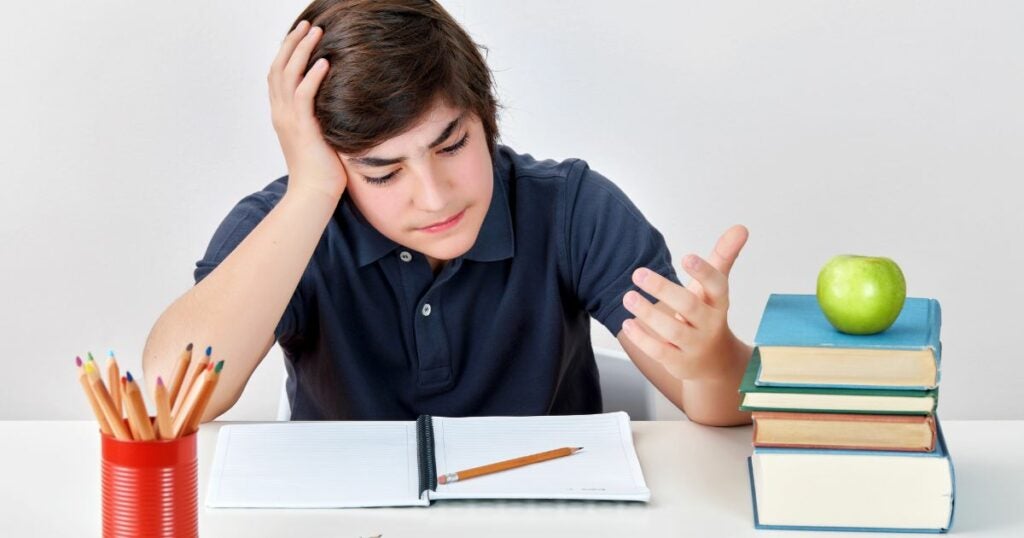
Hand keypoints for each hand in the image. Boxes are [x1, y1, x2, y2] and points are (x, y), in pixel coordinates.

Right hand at [268, 20, 347, 200]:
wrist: (314, 195)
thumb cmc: (322, 171)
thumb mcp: (320, 136)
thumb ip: (322, 117)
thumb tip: (340, 103)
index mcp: (282, 115)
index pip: (278, 75)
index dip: (286, 52)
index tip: (300, 36)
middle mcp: (281, 113)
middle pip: (279, 67)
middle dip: (292, 43)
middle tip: (307, 25)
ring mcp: (289, 120)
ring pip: (288, 75)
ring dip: (302, 51)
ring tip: (316, 32)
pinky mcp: (303, 129)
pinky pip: (304, 96)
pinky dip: (312, 76)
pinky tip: (325, 62)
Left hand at [620, 224, 748, 380]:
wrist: (715, 362)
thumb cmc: (708, 314)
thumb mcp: (715, 288)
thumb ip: (723, 257)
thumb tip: (741, 227)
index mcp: (719, 303)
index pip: (717, 286)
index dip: (704, 272)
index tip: (687, 257)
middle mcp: (710, 325)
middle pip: (690, 306)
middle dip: (664, 289)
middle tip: (638, 272)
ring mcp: (695, 346)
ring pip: (672, 331)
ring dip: (648, 313)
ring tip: (628, 296)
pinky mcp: (679, 363)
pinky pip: (659, 352)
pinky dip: (642, 338)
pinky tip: (627, 322)